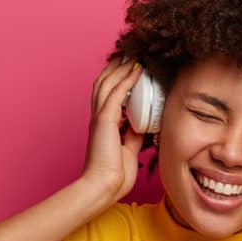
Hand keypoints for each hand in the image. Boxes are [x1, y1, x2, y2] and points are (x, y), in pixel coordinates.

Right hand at [80, 57, 144, 201]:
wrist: (102, 187)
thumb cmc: (113, 176)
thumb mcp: (129, 150)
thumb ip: (133, 136)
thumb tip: (143, 125)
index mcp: (102, 125)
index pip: (107, 95)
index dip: (116, 80)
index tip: (128, 68)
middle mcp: (98, 118)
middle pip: (104, 83)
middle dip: (116, 67)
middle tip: (129, 53)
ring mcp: (100, 118)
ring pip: (108, 83)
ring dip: (121, 67)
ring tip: (133, 54)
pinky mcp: (104, 120)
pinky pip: (116, 93)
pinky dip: (126, 79)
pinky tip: (137, 70)